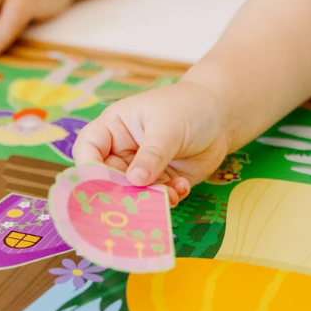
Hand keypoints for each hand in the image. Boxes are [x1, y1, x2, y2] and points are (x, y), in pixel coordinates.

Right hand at [73, 80, 231, 205]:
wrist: (222, 116)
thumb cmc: (188, 107)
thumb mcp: (168, 127)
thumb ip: (151, 154)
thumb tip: (134, 181)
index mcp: (114, 127)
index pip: (88, 148)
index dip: (89, 168)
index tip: (102, 184)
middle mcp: (122, 149)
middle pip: (107, 177)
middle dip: (121, 192)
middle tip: (137, 203)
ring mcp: (141, 168)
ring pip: (131, 193)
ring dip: (148, 199)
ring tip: (170, 194)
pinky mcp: (160, 181)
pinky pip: (155, 198)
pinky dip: (167, 198)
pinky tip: (183, 187)